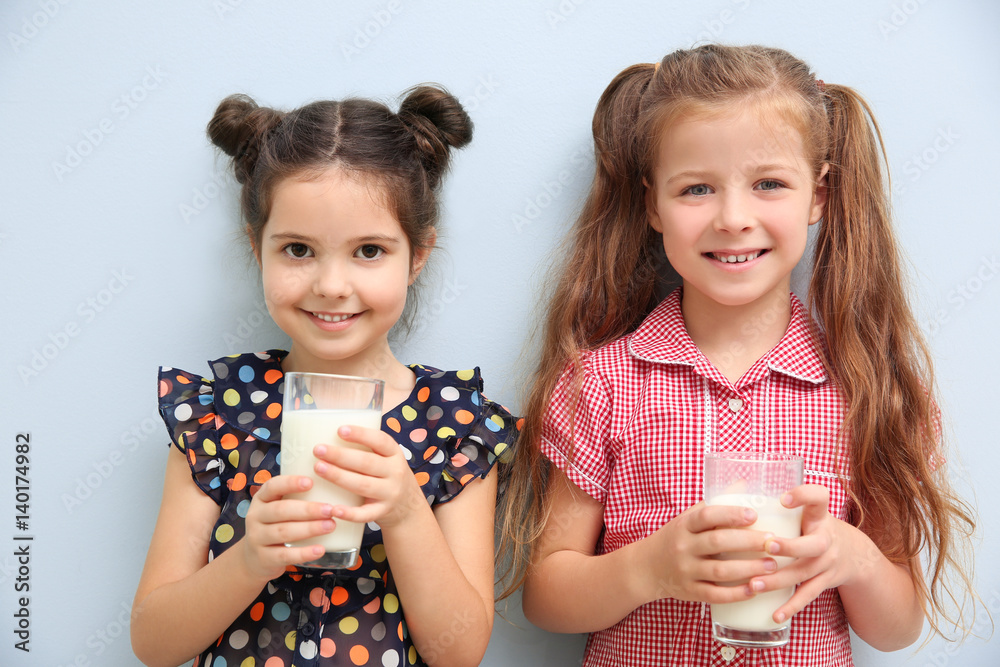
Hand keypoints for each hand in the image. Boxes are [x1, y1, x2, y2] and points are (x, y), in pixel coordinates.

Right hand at [240, 475, 336, 580]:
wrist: (255, 559)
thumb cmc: (275, 526)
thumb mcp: (277, 509)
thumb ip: (296, 498)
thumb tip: (331, 484)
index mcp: (261, 499)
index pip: (272, 486)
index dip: (290, 483)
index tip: (311, 482)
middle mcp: (255, 517)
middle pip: (281, 510)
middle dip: (308, 509)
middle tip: (330, 509)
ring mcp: (257, 538)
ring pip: (284, 532)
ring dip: (309, 529)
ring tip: (331, 526)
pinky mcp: (263, 559)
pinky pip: (285, 555)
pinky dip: (304, 553)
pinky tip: (320, 550)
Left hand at [312, 425, 426, 529]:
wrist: (409, 507)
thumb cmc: (388, 476)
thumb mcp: (388, 459)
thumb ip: (367, 449)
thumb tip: (327, 433)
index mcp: (395, 454)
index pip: (380, 440)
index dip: (361, 434)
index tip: (340, 430)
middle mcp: (395, 472)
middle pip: (367, 462)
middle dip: (340, 456)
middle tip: (318, 450)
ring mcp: (390, 493)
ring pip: (363, 485)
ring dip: (339, 477)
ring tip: (318, 468)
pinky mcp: (382, 512)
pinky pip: (365, 514)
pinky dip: (350, 513)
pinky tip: (333, 509)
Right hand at [637, 501, 778, 604]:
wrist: (647, 567)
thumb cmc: (676, 537)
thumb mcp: (689, 517)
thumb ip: (716, 502)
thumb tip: (744, 482)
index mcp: (683, 525)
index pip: (706, 515)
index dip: (730, 514)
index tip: (754, 514)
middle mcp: (683, 547)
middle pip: (717, 542)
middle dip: (748, 542)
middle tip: (773, 542)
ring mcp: (686, 571)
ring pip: (720, 570)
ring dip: (748, 568)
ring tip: (772, 565)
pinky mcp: (690, 592)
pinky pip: (715, 595)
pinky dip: (736, 594)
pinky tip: (754, 590)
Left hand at [747, 484, 872, 623]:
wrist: (854, 554)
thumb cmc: (814, 527)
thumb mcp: (808, 511)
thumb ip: (779, 503)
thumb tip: (734, 486)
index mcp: (819, 515)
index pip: (820, 497)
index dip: (804, 496)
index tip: (782, 498)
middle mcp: (826, 538)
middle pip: (814, 544)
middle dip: (790, 546)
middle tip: (767, 545)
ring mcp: (827, 562)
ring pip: (804, 572)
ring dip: (779, 580)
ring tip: (754, 584)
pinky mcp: (825, 581)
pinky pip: (807, 595)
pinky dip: (791, 606)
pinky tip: (774, 614)